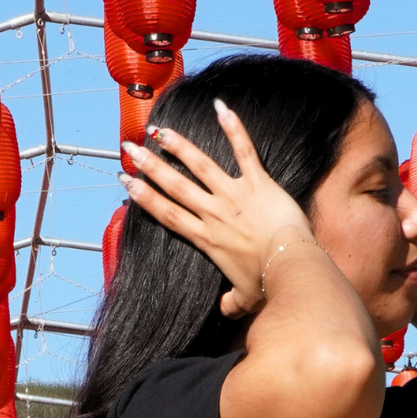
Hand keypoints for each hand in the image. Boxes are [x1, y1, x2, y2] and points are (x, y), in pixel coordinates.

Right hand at [120, 100, 317, 318]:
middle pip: (174, 185)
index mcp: (206, 239)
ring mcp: (235, 195)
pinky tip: (220, 107)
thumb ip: (232, 302)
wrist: (290, 266)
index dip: (145, 198)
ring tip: (158, 129)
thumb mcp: (244, 299)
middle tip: (128, 149)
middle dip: (149, 166)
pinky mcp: (258, 183)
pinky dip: (233, 128)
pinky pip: (244, 151)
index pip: (168, 214)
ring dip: (177, 145)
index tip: (127, 183)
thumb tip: (227, 309)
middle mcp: (214, 213)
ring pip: (200, 164)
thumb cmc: (267, 284)